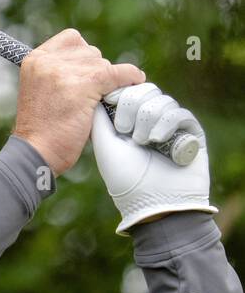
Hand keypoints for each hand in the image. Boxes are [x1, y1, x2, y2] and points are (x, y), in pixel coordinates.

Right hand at [11, 28, 145, 175]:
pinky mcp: (84, 85)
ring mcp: (64, 71)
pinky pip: (118, 73)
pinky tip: (134, 83)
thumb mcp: (42, 89)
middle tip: (86, 97)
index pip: (72, 39)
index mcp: (34, 59)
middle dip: (95, 72)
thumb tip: (97, 63)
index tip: (85, 74)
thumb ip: (60, 71)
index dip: (84, 55)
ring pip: (103, 63)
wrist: (37, 151)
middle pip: (90, 52)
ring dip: (106, 82)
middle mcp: (47, 60)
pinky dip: (130, 77)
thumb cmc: (42, 128)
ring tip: (92, 104)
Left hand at [92, 82, 217, 235]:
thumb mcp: (104, 143)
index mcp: (129, 121)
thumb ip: (100, 116)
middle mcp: (150, 121)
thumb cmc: (124, 178)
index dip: (121, 92)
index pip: (129, 90)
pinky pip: (181, 113)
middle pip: (146, 90)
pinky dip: (166, 122)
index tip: (110, 103)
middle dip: (132, 104)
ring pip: (163, 100)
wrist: (152, 203)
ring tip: (141, 142)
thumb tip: (100, 92)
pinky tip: (156, 140)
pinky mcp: (191, 134)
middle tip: (124, 129)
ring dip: (148, 117)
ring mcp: (171, 127)